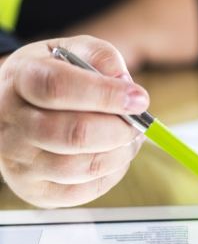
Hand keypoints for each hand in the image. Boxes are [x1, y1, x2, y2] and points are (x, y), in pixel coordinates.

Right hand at [0, 35, 149, 207]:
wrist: (18, 111)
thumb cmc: (54, 79)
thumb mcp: (73, 53)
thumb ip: (102, 58)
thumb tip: (126, 83)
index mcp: (20, 80)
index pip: (58, 88)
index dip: (105, 95)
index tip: (139, 99)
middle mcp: (11, 124)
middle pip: (73, 134)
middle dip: (119, 130)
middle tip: (137, 124)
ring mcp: (19, 162)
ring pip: (82, 167)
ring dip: (120, 154)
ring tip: (129, 139)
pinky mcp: (36, 191)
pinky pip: (84, 190)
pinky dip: (112, 174)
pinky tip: (114, 156)